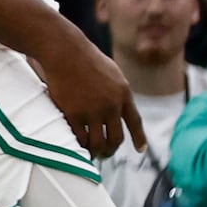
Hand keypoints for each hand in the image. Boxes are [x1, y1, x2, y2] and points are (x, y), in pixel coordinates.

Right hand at [37, 24, 144, 157]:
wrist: (66, 52)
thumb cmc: (85, 57)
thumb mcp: (112, 71)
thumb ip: (117, 89)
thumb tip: (118, 103)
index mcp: (124, 94)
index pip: (134, 122)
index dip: (139, 138)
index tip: (140, 150)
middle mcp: (112, 106)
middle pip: (116, 137)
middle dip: (111, 149)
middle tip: (105, 154)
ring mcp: (93, 111)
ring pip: (98, 142)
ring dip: (96, 151)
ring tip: (91, 154)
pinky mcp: (73, 113)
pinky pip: (79, 138)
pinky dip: (79, 146)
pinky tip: (77, 148)